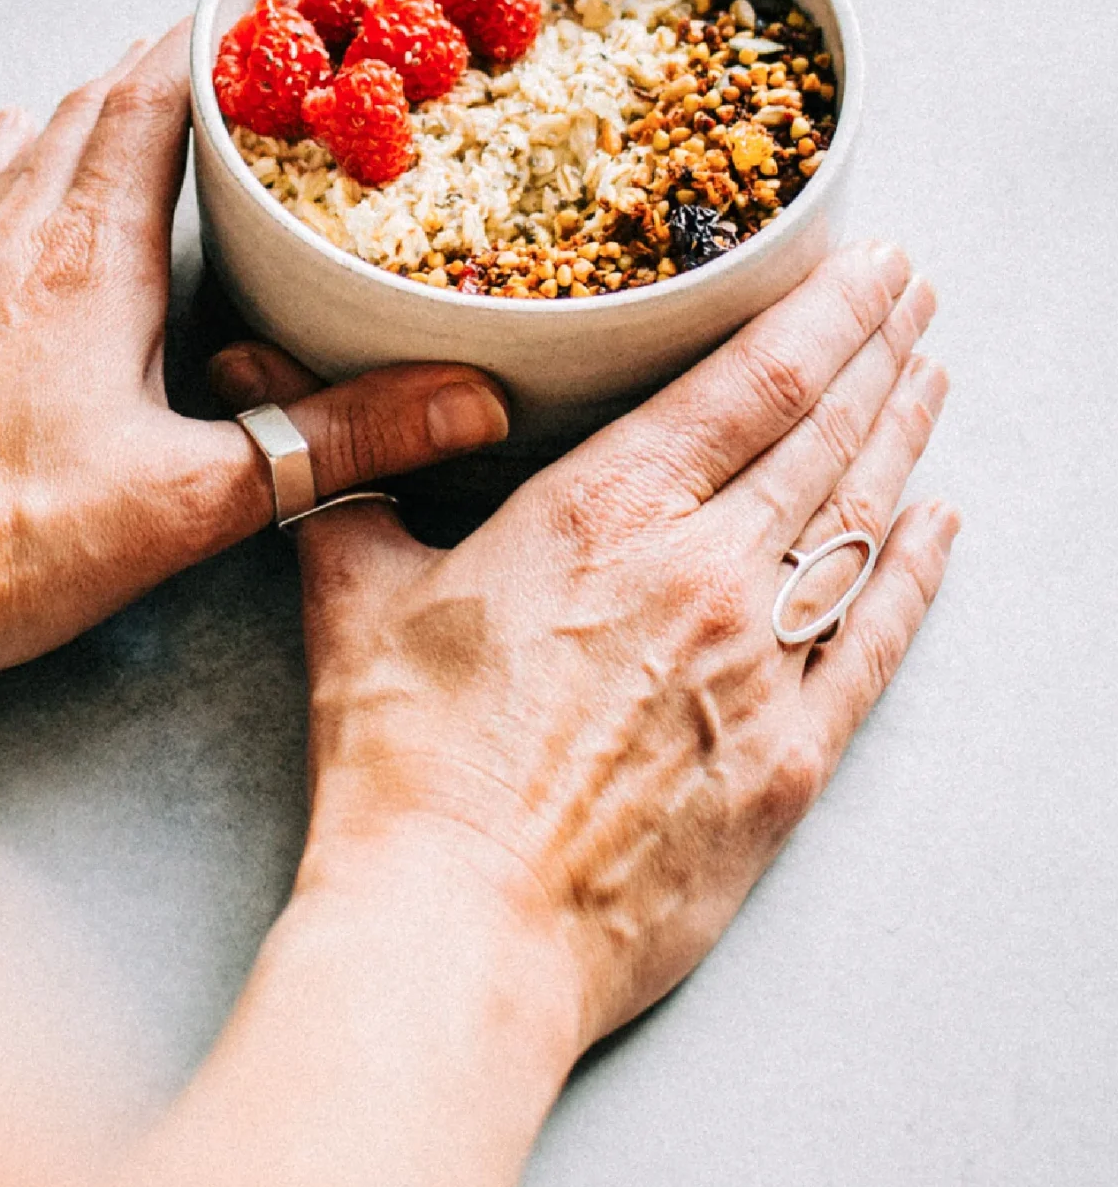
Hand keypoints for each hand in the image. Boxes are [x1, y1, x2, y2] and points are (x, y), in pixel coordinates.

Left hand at [0, 26, 509, 689]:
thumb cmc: (7, 536)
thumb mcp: (194, 497)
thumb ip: (334, 442)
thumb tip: (466, 403)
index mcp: (94, 259)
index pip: (153, 108)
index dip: (205, 48)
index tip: (252, 5)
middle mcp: (15, 236)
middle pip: (90, 110)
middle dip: (157, 64)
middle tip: (212, 35)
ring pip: (25, 143)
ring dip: (82, 98)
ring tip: (127, 72)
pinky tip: (1, 136)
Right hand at [266, 241, 955, 1050]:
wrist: (461, 924)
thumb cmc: (400, 760)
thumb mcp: (351, 592)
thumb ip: (338, 472)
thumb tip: (250, 376)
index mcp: (604, 514)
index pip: (752, 382)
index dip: (827, 312)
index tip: (871, 262)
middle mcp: (705, 573)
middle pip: (827, 436)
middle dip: (882, 353)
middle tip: (918, 295)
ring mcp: (761, 669)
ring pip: (858, 525)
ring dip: (904, 440)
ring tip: (930, 377)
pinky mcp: (790, 761)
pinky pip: (875, 644)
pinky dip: (914, 575)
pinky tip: (935, 525)